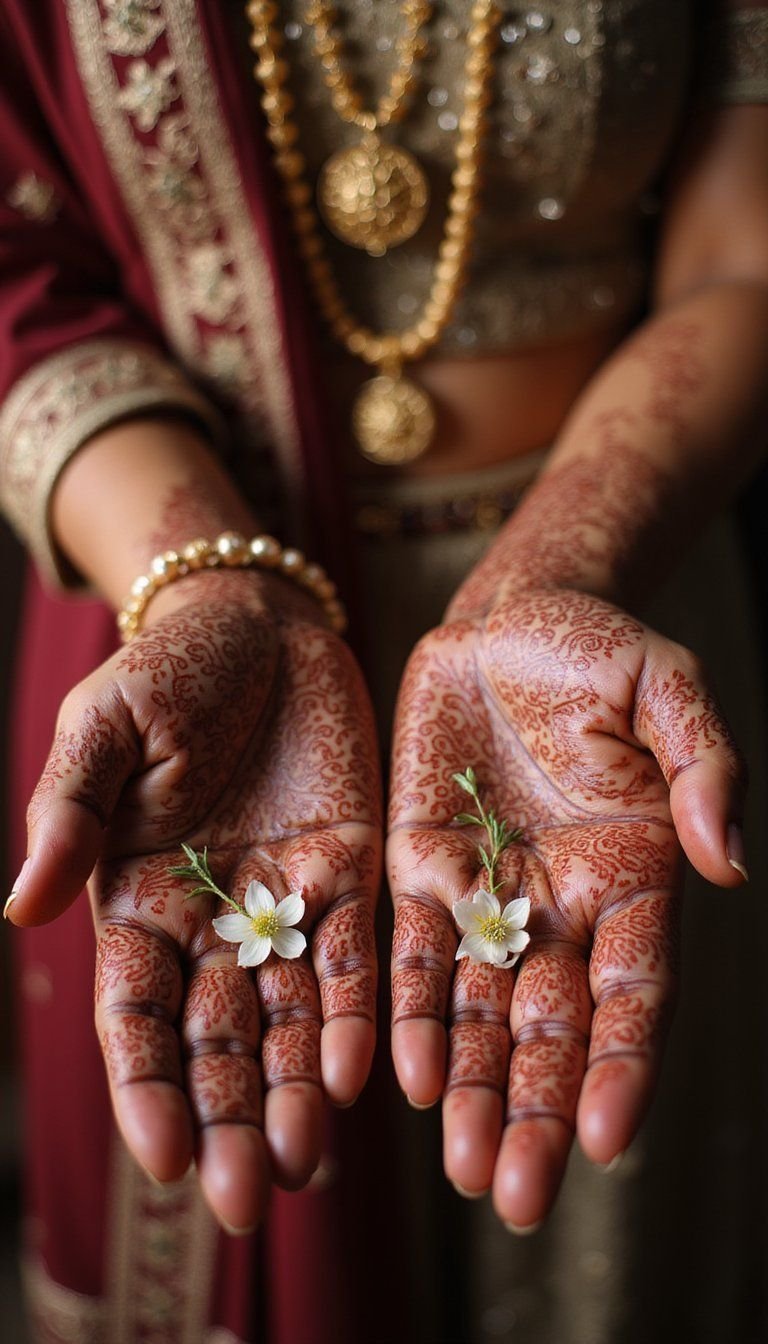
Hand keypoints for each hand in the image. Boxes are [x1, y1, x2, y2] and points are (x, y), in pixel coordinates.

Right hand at [9, 571, 380, 1233]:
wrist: (256, 621)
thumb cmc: (164, 670)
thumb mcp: (102, 728)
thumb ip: (69, 813)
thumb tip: (19, 907)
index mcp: (136, 898)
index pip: (138, 1016)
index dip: (146, 1088)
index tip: (165, 1158)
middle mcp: (211, 921)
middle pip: (215, 1040)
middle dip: (225, 1119)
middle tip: (242, 1200)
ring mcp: (285, 903)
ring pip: (288, 1019)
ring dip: (291, 1093)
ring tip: (303, 1166)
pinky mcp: (351, 873)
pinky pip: (355, 958)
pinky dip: (353, 1016)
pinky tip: (355, 1075)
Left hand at [388, 587, 743, 1228]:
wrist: (508, 619)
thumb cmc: (601, 650)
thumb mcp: (667, 687)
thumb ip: (703, 769)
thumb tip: (725, 866)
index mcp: (635, 876)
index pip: (633, 994)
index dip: (622, 1064)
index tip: (605, 1137)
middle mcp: (564, 906)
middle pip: (553, 1030)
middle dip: (537, 1111)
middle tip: (518, 1197)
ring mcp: (490, 895)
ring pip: (483, 1014)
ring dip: (473, 1091)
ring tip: (464, 1169)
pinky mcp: (421, 869)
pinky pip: (416, 957)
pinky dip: (414, 1015)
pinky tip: (409, 1076)